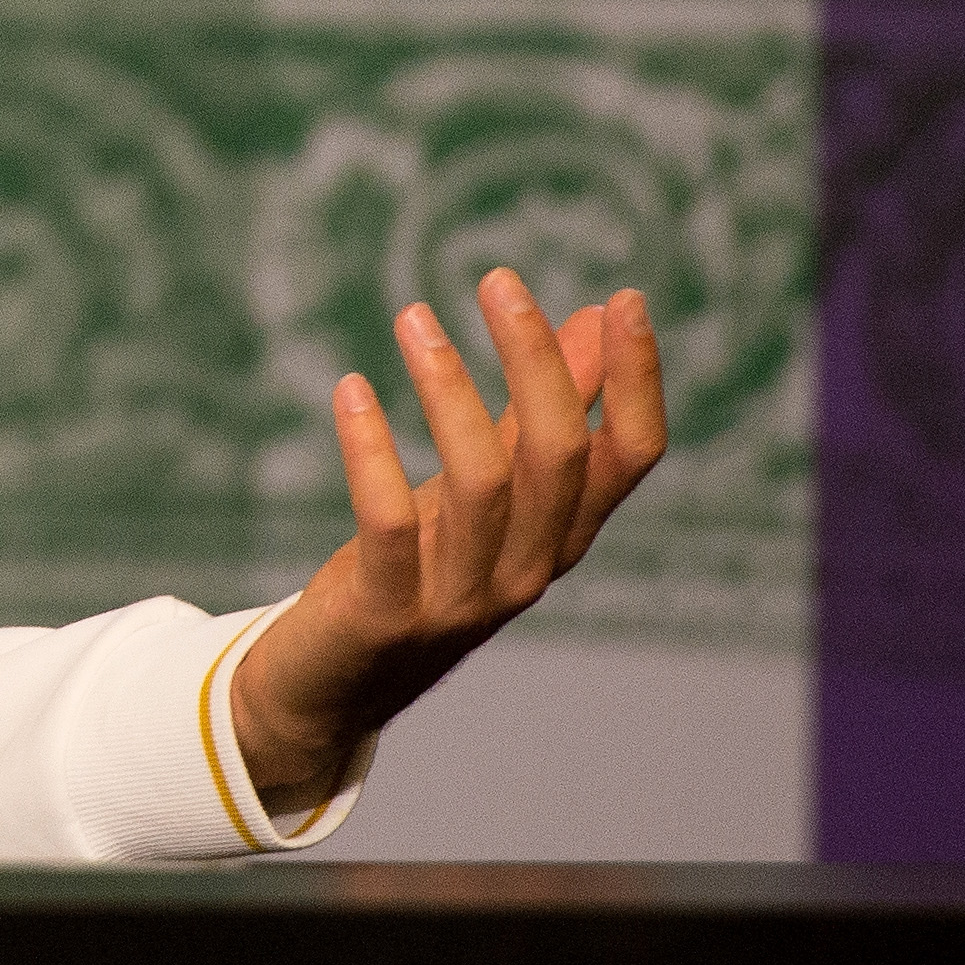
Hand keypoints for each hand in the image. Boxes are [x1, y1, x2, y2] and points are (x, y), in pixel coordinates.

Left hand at [232, 267, 666, 816]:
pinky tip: (350, 390)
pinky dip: (371, 451)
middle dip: (536, 361)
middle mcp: (526, 571)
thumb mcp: (483, 488)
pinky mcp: (386, 612)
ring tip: (411, 316)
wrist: (327, 684)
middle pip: (559, 456)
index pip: (630, 458)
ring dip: (449, 390)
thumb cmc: (414, 569)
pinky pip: (387, 523)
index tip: (624, 299)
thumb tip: (593, 316)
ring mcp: (460, 599)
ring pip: (483, 482)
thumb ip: (536, 412)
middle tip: (497, 280)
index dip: (637, 382)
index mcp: (559, 536)